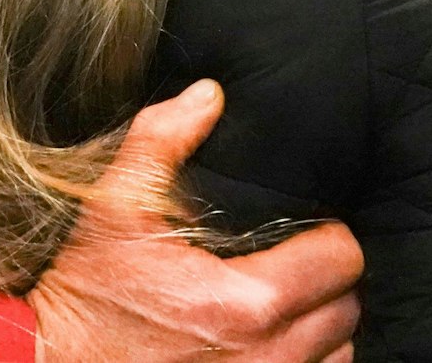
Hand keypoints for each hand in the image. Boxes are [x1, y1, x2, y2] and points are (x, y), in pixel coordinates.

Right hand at [30, 81, 362, 362]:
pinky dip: (305, 362)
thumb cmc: (83, 295)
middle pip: (347, 310)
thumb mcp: (112, 208)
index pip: (342, 259)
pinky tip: (269, 342)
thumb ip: (161, 142)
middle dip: (326, 283)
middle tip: (293, 263)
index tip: (303, 231)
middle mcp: (267, 358)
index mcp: (247, 303)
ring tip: (285, 306)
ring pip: (338, 355)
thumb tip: (208, 95)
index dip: (327, 236)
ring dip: (320, 330)